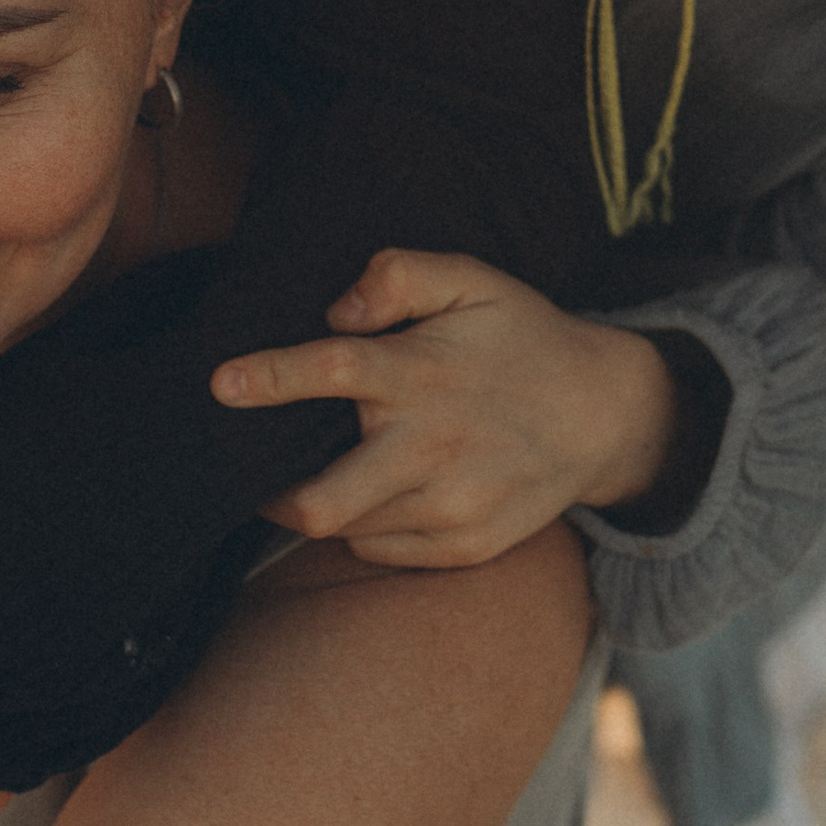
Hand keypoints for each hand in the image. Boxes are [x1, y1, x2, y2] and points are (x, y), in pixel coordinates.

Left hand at [212, 247, 680, 566]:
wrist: (604, 415)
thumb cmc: (521, 338)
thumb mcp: (473, 281)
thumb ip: (401, 275)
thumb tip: (337, 309)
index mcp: (427, 374)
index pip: (335, 371)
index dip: (271, 378)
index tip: (220, 385)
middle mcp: (434, 447)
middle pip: (322, 500)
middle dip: (269, 493)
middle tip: (253, 471)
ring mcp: (452, 508)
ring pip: (345, 528)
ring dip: (318, 504)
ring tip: (322, 471)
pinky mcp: (464, 548)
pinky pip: (381, 550)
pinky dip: (364, 525)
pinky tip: (382, 490)